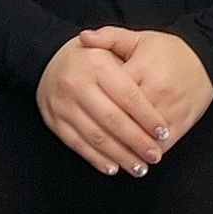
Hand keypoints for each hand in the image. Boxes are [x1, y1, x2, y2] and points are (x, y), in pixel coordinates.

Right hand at [39, 38, 170, 176]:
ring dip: (120, 156)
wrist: (49, 59)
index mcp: (96, 64)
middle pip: (113, 120)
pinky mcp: (54, 121)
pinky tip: (113, 167)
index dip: (147, 117)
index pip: (128, 96)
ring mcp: (63, 105)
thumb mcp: (113, 46)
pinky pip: (77, 144)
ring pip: (96, 136)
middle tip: (155, 156)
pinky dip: (96, 158)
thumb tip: (160, 93)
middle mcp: (77, 84)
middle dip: (137, 142)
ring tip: (139, 168)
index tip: (163, 132)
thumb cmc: (92, 56)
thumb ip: (139, 65)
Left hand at [81, 25, 212, 153]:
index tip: (80, 117)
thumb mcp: (139, 39)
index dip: (94, 107)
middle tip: (89, 144)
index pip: (111, 94)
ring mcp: (171, 108)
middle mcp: (156, 90)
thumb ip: (109, 38)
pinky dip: (148, 154)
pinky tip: (135, 160)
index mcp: (141, 68)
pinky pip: (163, 144)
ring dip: (127, 151)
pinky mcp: (183, 122)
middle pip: (124, 119)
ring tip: (111, 160)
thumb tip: (83, 37)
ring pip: (142, 136)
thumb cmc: (168, 50)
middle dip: (106, 135)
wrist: (207, 58)